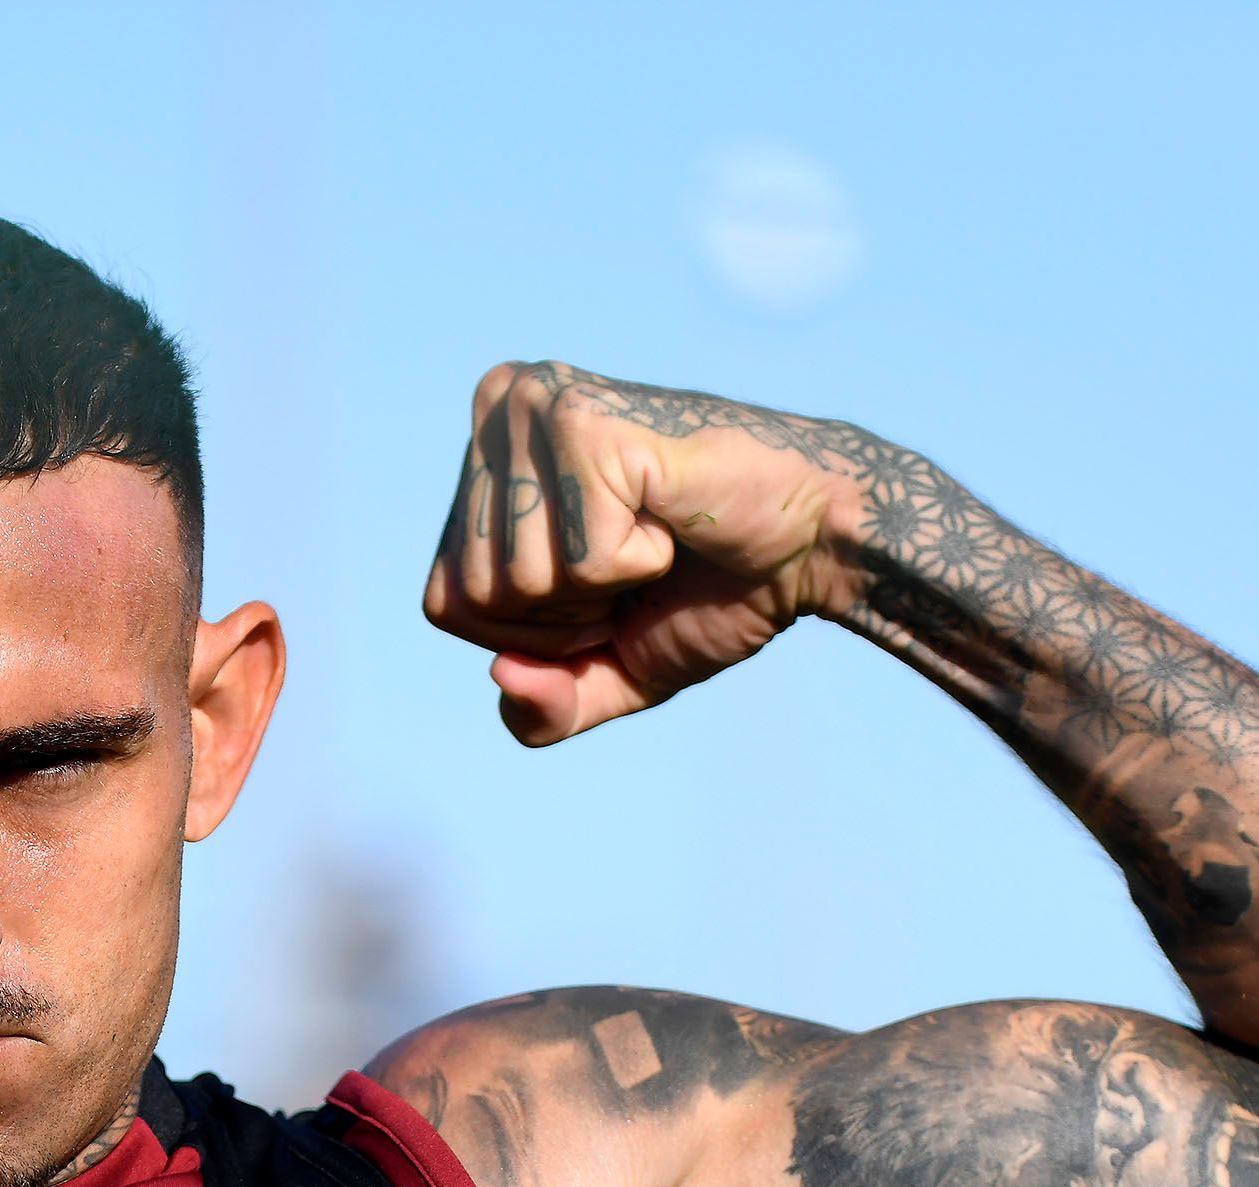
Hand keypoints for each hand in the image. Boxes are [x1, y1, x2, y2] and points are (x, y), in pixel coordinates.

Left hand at [423, 365, 863, 746]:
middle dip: (564, 616)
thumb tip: (503, 676)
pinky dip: (635, 561)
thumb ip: (542, 708)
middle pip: (472, 594)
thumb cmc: (711, 592)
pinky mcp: (583, 421)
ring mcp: (536, 406)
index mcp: (484, 456)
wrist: (814, 543)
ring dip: (602, 585)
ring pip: (515, 578)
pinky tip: (669, 517)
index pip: (444, 602)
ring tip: (654, 533)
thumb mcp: (607, 671)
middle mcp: (498, 408)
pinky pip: (575, 559)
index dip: (533, 633)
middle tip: (637, 561)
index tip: (606, 586)